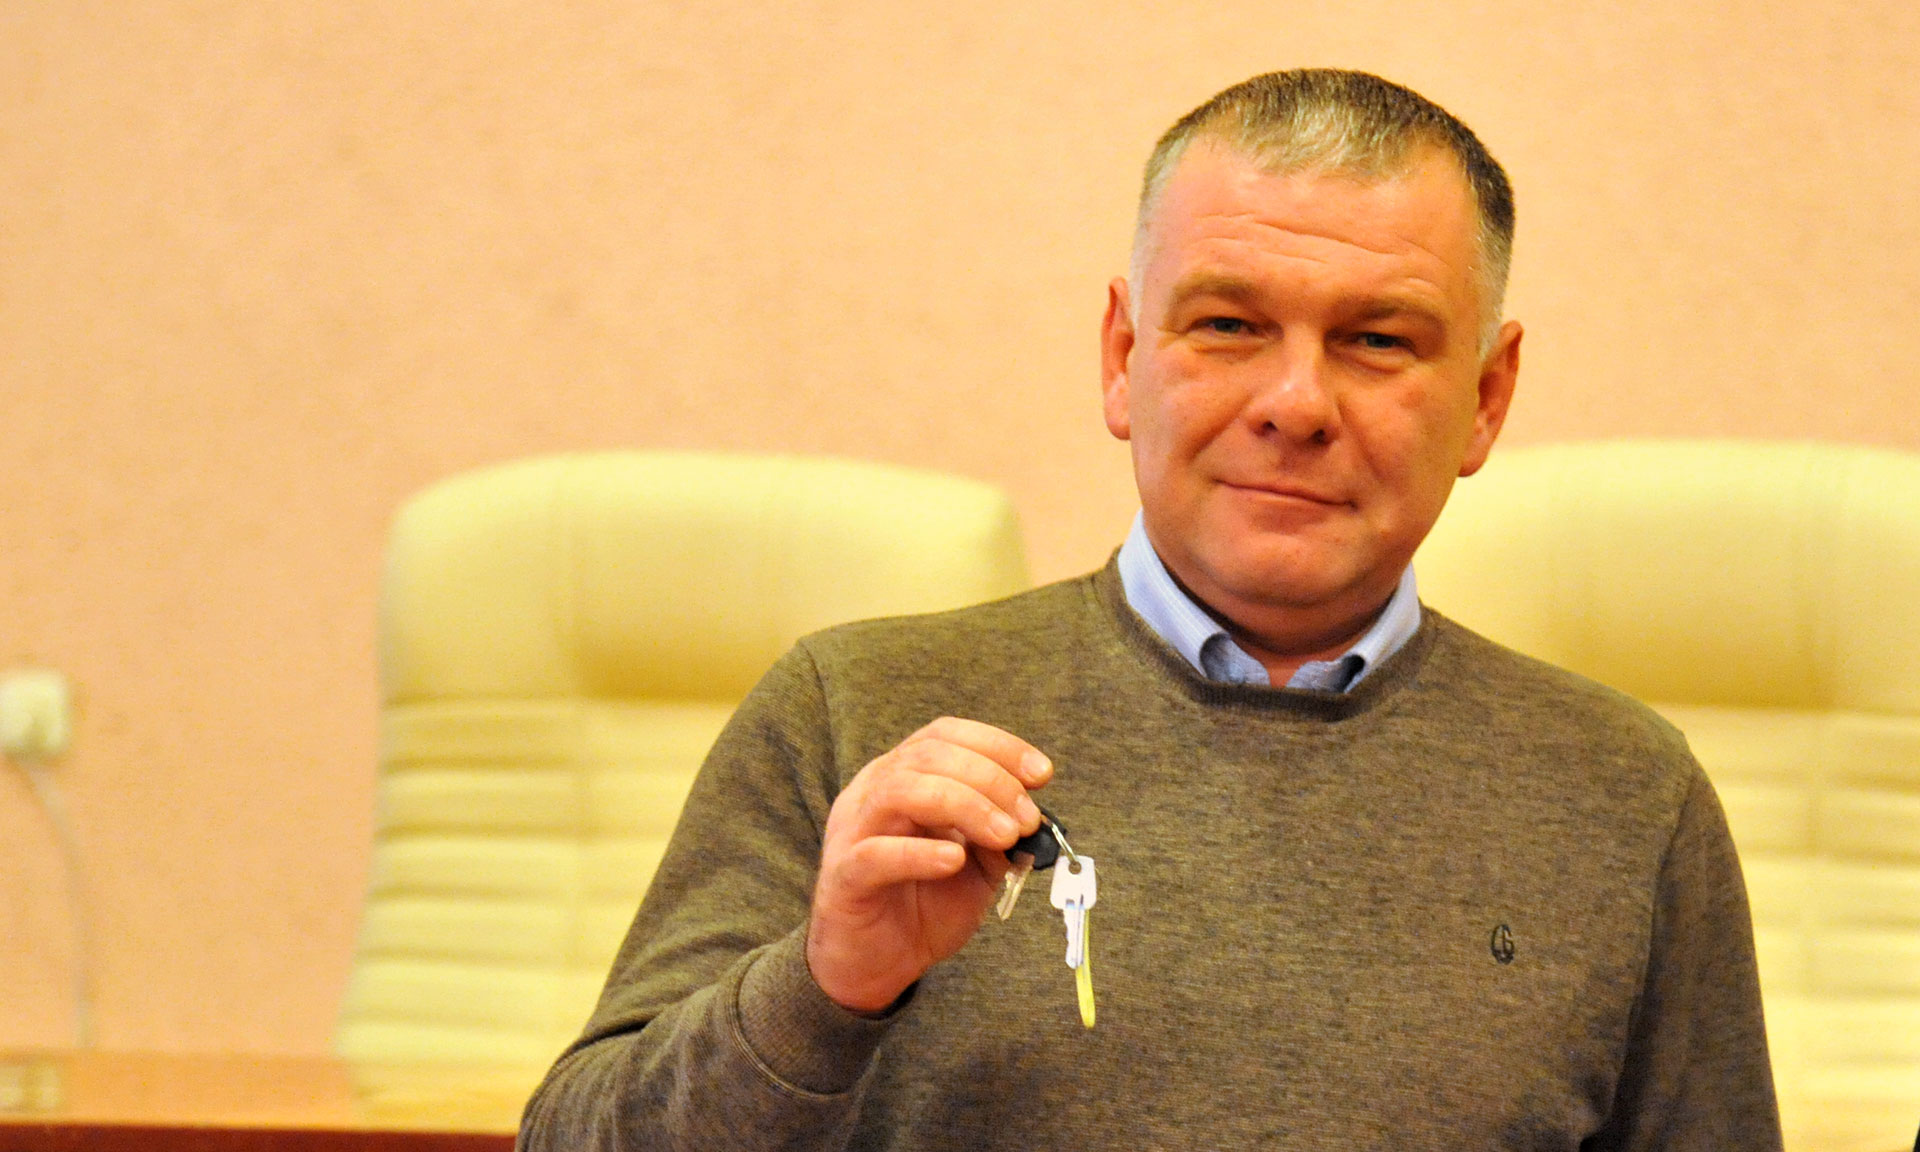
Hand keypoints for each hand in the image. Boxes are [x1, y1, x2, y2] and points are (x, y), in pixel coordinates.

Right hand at [805, 716, 1051, 1013]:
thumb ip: (999, 838)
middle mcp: (872, 792)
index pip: (944, 735)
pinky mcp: (844, 877)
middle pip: (928, 756)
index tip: (1043, 774)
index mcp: (903, 777)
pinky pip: (874, 853)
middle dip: (990, 780)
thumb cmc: (923, 905)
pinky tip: (954, 860)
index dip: (997, 746)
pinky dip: (919, 852)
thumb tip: (1033, 817)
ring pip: (899, 790)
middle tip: (1027, 819)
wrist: (876, 963)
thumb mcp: (977, 866)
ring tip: (1003, 836)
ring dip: (963, 805)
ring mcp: (853, 831)